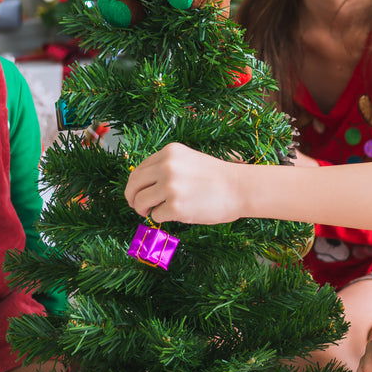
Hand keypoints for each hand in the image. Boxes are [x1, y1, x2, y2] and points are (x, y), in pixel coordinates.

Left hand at [125, 143, 244, 224]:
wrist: (240, 188)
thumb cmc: (217, 177)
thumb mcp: (188, 160)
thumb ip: (166, 167)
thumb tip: (143, 184)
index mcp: (169, 152)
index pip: (140, 168)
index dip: (136, 183)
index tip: (137, 192)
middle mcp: (166, 166)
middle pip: (134, 184)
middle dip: (132, 197)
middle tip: (137, 206)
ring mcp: (170, 187)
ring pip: (140, 201)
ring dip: (143, 209)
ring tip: (152, 212)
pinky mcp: (174, 207)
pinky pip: (155, 215)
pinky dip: (160, 218)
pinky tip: (173, 215)